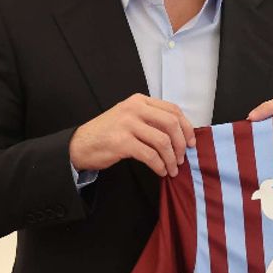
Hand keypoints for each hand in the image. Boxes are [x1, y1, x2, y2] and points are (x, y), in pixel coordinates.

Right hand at [70, 94, 195, 177]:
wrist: (81, 144)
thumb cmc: (107, 133)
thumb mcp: (129, 118)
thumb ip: (150, 120)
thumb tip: (179, 135)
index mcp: (139, 101)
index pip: (173, 110)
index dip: (187, 128)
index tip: (191, 143)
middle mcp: (134, 109)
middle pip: (171, 124)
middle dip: (181, 144)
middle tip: (182, 158)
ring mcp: (128, 124)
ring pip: (162, 141)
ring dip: (171, 159)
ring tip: (172, 169)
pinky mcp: (122, 142)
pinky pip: (150, 155)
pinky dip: (159, 165)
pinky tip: (161, 171)